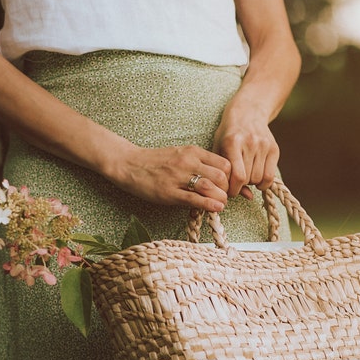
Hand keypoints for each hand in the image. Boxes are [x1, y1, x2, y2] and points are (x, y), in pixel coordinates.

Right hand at [110, 143, 231, 212]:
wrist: (129, 164)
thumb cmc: (155, 161)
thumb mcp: (180, 154)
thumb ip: (198, 163)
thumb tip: (217, 178)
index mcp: (193, 151)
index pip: (224, 163)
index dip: (230, 177)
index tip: (227, 185)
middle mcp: (188, 162)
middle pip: (221, 175)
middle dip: (227, 188)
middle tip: (224, 195)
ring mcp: (178, 177)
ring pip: (210, 186)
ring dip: (220, 197)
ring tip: (221, 203)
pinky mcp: (169, 192)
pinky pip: (194, 199)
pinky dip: (209, 204)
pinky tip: (216, 208)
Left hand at [212, 101, 278, 199]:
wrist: (247, 113)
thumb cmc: (228, 135)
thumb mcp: (220, 150)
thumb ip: (225, 174)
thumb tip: (246, 196)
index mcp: (232, 143)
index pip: (237, 176)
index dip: (232, 189)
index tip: (229, 190)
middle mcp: (250, 143)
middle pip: (248, 179)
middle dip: (240, 185)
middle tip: (235, 181)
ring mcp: (264, 145)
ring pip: (259, 179)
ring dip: (251, 183)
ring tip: (245, 175)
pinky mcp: (274, 148)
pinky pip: (270, 176)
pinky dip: (263, 183)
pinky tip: (257, 178)